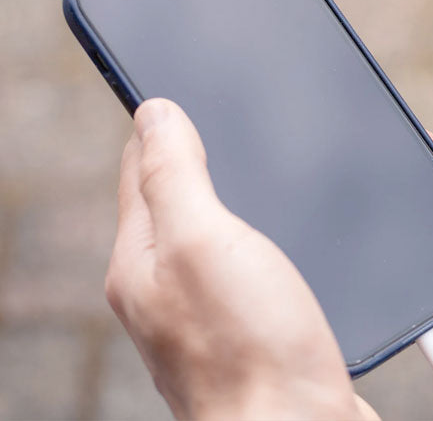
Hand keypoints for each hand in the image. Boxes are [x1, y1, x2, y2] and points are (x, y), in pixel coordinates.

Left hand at [105, 98, 377, 420]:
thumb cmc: (249, 349)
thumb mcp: (200, 240)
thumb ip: (174, 174)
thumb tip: (153, 112)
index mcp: (142, 259)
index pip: (139, 167)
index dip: (158, 121)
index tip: (174, 84)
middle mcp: (170, 285)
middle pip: (178, 196)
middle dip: (201, 151)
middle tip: (227, 113)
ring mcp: (212, 309)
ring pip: (220, 226)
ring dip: (240, 189)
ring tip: (259, 158)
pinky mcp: (256, 327)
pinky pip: (254, 257)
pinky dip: (269, 228)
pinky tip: (292, 225)